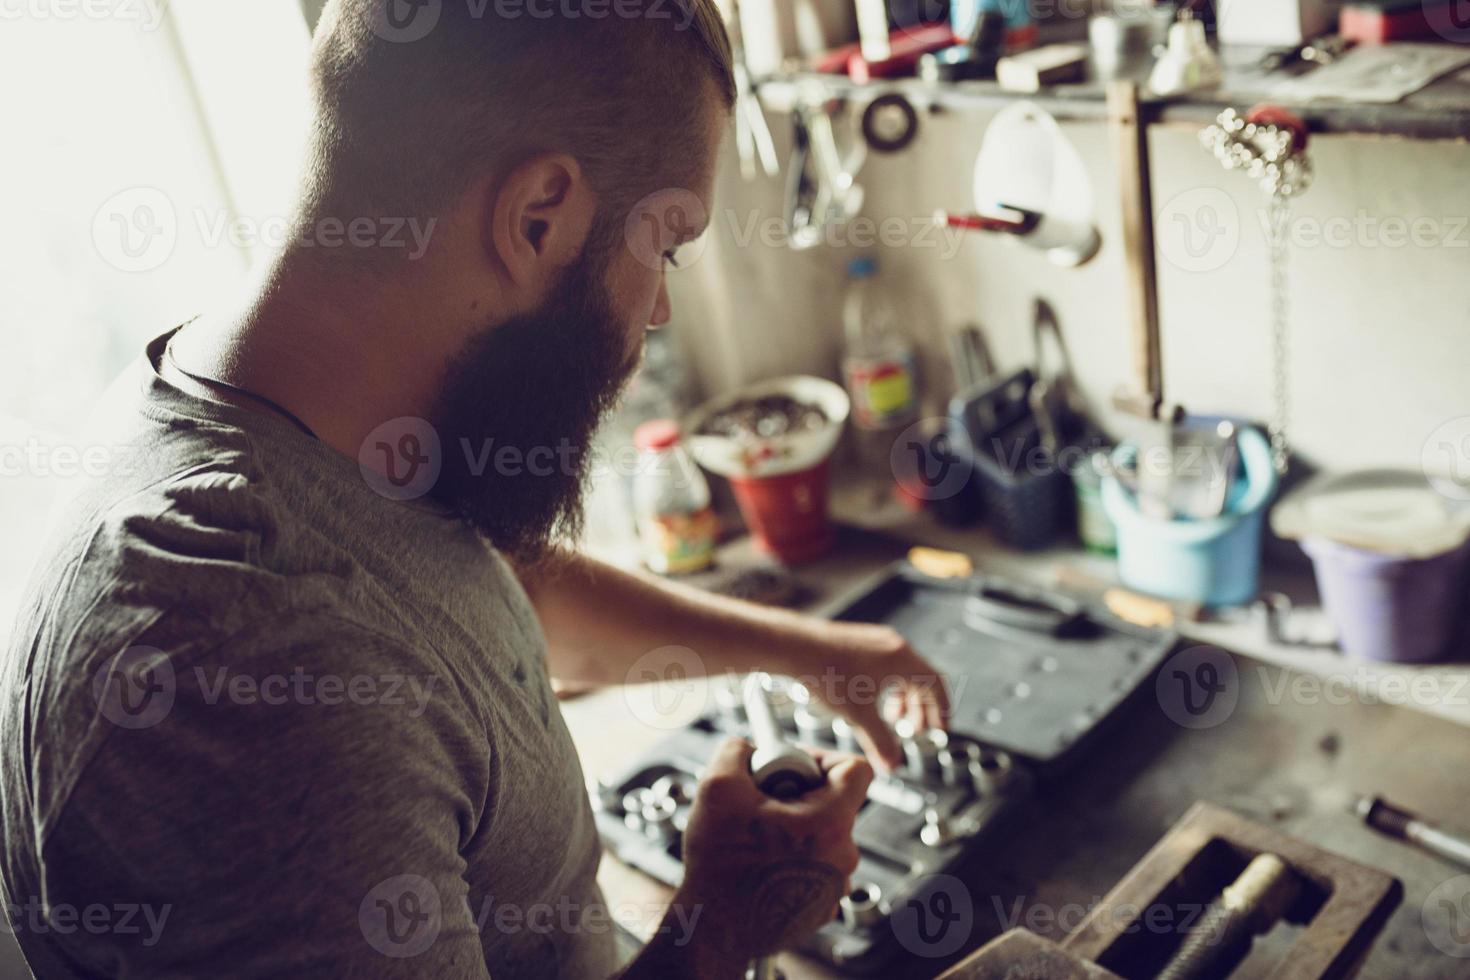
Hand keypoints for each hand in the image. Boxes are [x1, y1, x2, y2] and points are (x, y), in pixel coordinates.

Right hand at [672, 738, 871, 968]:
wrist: (713, 930)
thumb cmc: (720, 867)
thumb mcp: (718, 787)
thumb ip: (737, 751)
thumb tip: (746, 747)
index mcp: (830, 823)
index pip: (856, 769)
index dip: (822, 757)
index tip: (793, 764)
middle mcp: (842, 856)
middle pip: (835, 803)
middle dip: (799, 794)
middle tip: (762, 800)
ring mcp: (834, 885)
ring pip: (823, 837)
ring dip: (794, 829)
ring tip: (756, 836)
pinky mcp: (821, 907)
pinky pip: (816, 867)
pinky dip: (793, 859)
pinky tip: (761, 863)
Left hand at [796, 622, 950, 771]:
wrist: (794, 647)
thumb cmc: (826, 671)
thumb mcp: (858, 714)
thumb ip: (879, 742)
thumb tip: (892, 765)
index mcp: (901, 658)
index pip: (936, 684)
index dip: (942, 709)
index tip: (940, 728)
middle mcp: (893, 645)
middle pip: (921, 678)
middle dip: (921, 708)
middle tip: (915, 730)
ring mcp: (876, 640)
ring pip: (902, 671)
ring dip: (903, 697)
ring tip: (893, 718)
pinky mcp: (860, 641)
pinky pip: (885, 665)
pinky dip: (887, 686)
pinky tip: (871, 701)